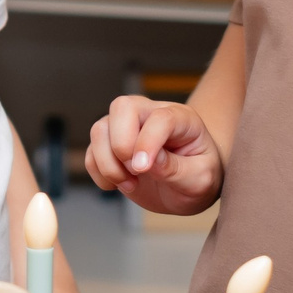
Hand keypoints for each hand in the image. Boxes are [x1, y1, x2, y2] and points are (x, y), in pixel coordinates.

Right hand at [86, 96, 223, 213]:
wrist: (189, 185)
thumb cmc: (200, 176)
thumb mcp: (200, 179)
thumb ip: (176, 169)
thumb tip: (149, 161)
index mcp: (181, 118)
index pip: (160, 118)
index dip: (148, 141)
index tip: (143, 169)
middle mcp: (150, 114)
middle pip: (122, 107)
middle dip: (121, 144)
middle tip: (136, 172)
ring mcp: (127, 127)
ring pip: (100, 129)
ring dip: (108, 163)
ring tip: (130, 184)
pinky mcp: (110, 145)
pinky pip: (91, 151)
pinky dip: (98, 172)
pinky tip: (119, 185)